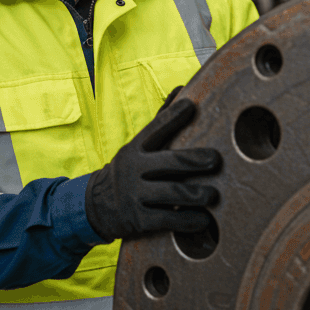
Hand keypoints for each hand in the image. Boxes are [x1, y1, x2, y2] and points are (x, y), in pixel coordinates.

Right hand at [84, 95, 220, 241]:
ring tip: (213, 195)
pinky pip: (168, 219)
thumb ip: (160, 122)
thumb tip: (180, 89)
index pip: (155, 128)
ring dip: (196, 194)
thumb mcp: (138, 146)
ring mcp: (135, 195)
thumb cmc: (129, 171)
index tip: (191, 106)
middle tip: (215, 160)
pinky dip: (188, 220)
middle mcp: (134, 169)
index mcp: (136, 148)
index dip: (173, 116)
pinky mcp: (139, 220)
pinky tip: (204, 220)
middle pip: (169, 162)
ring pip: (171, 193)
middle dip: (194, 160)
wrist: (94, 206)